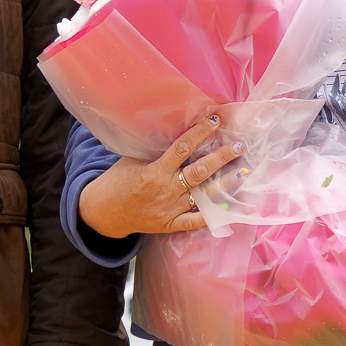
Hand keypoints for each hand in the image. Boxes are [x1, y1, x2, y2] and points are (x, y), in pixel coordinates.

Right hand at [79, 115, 246, 237]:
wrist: (103, 213)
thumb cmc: (118, 180)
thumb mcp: (133, 160)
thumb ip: (157, 150)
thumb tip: (181, 132)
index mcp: (154, 171)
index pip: (182, 148)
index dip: (200, 133)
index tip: (216, 121)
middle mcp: (165, 190)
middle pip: (199, 171)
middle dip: (221, 157)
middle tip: (240, 145)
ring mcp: (169, 209)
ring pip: (203, 196)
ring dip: (225, 184)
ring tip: (243, 172)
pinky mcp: (170, 224)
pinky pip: (194, 221)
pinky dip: (212, 217)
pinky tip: (231, 209)